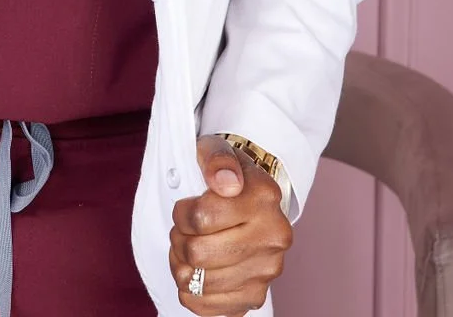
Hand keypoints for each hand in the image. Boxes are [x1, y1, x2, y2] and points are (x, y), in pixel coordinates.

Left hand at [169, 136, 291, 313]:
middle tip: (182, 230)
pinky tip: (195, 272)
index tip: (185, 206)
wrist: (252, 196)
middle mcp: (273, 236)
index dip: (181, 214)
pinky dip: (192, 293)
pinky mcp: (256, 295)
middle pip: (199, 254)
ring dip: (182, 266)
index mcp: (264, 197)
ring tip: (187, 248)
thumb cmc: (228, 174)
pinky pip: (209, 308)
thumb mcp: (217, 151)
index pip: (201, 217)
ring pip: (201, 283)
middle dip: (179, 240)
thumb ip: (218, 160)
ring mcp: (267, 270)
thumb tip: (225, 182)